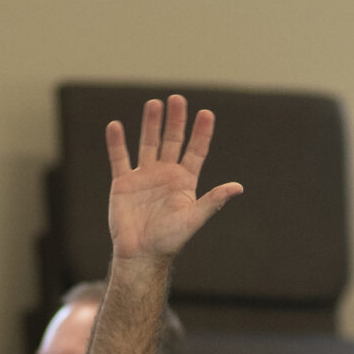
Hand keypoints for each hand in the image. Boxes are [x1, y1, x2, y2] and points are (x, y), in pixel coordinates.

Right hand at [106, 95, 243, 262]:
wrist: (141, 254)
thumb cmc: (170, 240)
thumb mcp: (194, 219)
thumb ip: (213, 201)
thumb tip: (238, 187)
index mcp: (185, 181)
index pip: (195, 151)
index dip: (201, 133)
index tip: (206, 113)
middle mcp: (165, 174)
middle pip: (172, 141)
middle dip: (176, 121)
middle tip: (178, 99)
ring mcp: (144, 176)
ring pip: (148, 144)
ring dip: (150, 124)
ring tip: (154, 104)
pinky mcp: (123, 182)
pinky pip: (119, 158)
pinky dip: (117, 143)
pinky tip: (115, 126)